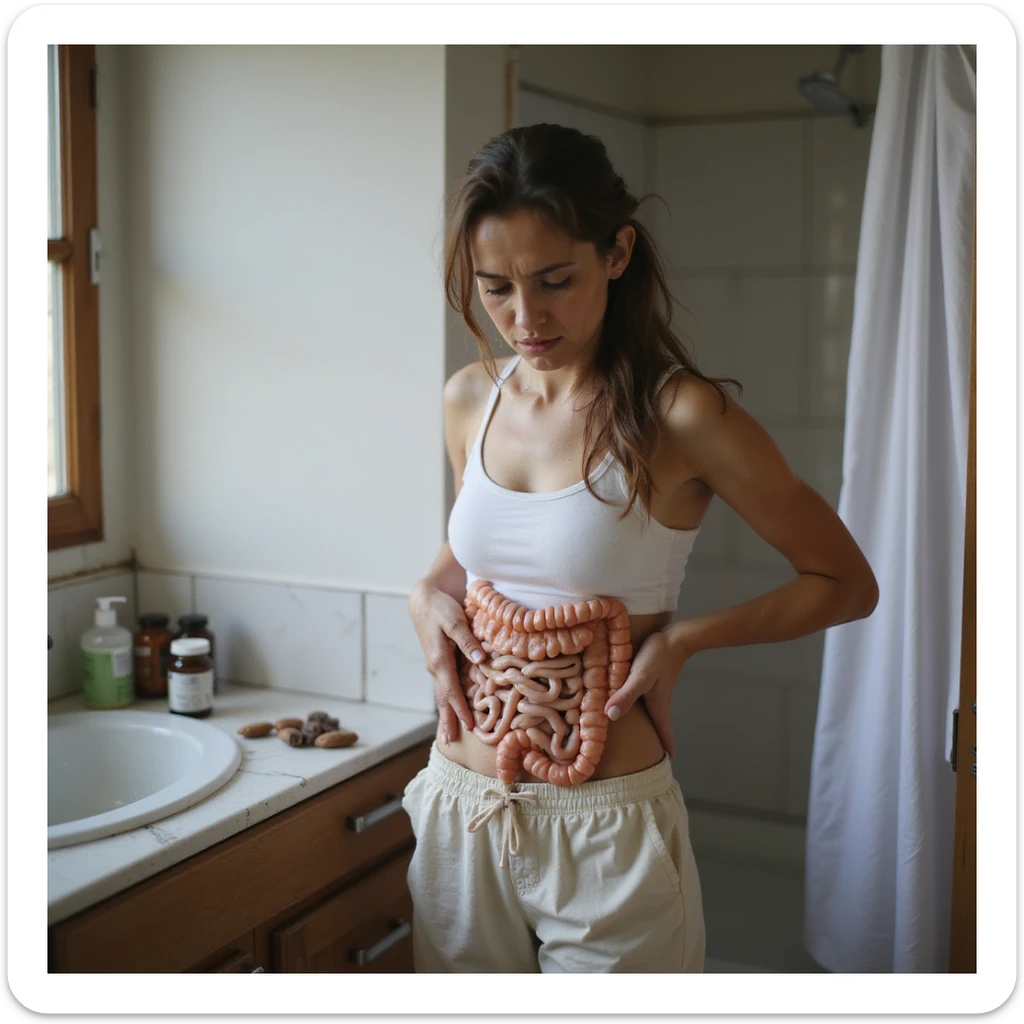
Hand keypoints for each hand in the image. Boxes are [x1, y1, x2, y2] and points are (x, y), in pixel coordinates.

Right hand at [408, 583, 486, 744]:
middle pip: (442, 699)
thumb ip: (467, 640)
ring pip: (442, 694)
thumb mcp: (455, 620)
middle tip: (450, 743)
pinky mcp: (439, 662)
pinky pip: (444, 686)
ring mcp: (435, 666)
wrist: (424, 600)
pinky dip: (447, 701)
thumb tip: (478, 659)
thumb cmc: (441, 608)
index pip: (450, 690)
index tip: (469, 725)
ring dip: (446, 714)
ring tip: (448, 734)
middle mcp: (435, 667)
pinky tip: (452, 710)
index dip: (460, 709)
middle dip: (447, 720)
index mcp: (438, 660)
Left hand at [603, 626, 690, 758]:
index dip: (666, 748)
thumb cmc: (659, 657)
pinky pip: (639, 698)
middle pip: (655, 727)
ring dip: (641, 722)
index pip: (664, 733)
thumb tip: (610, 716)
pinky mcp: (648, 681)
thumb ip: (626, 695)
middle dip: (653, 741)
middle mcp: (656, 702)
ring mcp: (653, 691)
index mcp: (657, 707)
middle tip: (646, 754)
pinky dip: (632, 703)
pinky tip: (622, 701)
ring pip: (647, 713)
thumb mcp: (641, 677)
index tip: (666, 762)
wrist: (674, 636)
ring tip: (629, 732)